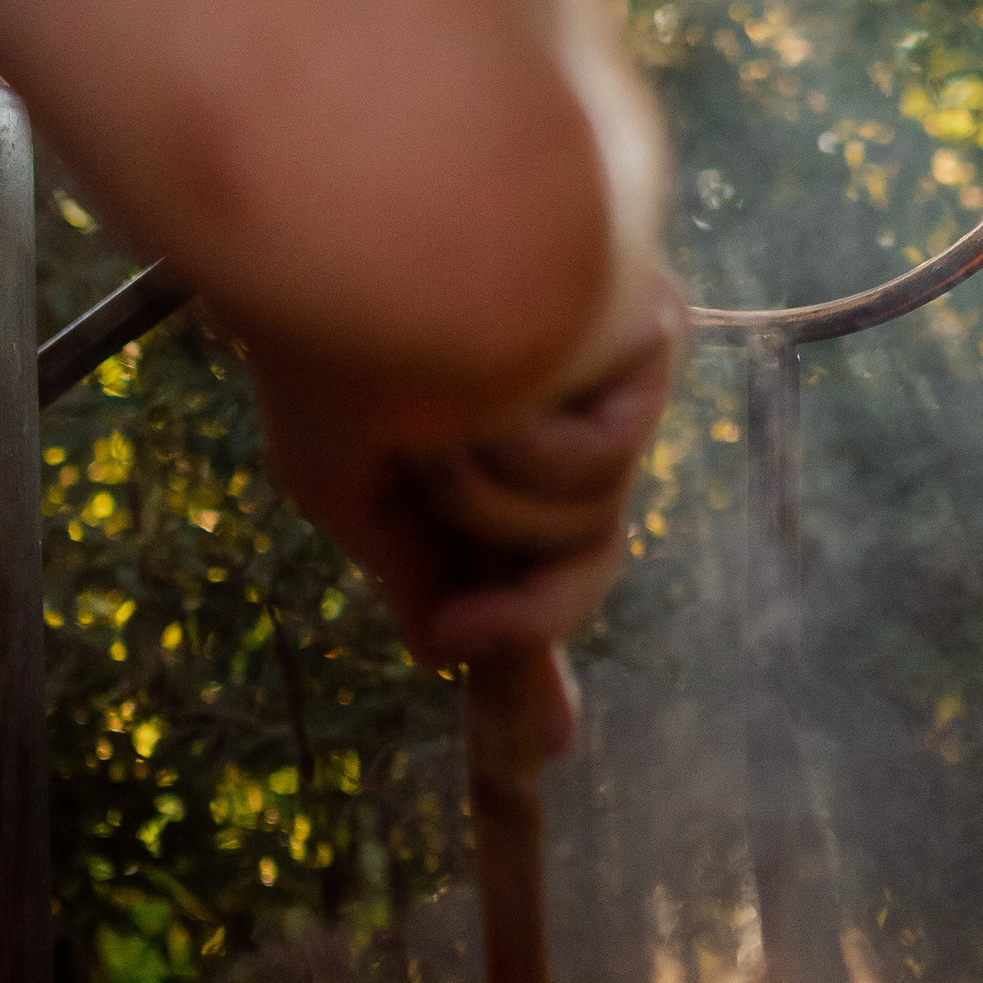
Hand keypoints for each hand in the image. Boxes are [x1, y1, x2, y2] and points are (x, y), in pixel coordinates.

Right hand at [256, 274, 677, 745]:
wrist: (344, 237)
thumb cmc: (329, 342)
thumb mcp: (351, 490)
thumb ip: (417, 572)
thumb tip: (445, 657)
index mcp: (500, 427)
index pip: (547, 542)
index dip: (539, 631)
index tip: (550, 745)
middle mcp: (568, 400)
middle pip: (587, 558)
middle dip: (526, 615)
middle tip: (460, 634)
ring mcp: (615, 369)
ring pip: (587, 520)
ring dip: (489, 497)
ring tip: (435, 422)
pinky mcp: (652, 335)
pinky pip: (601, 466)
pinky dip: (520, 449)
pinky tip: (485, 382)